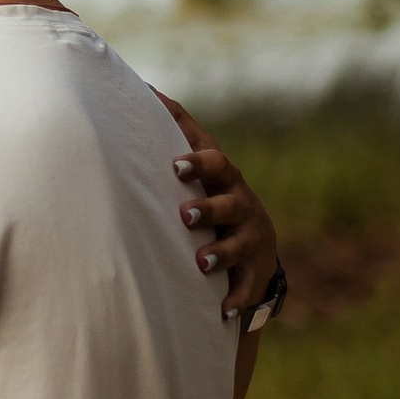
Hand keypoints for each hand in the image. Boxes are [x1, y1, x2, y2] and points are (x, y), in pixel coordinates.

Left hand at [159, 97, 281, 320]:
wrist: (255, 246)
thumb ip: (177, 129)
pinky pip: (247, 288)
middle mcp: (242, 207)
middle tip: (185, 216)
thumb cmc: (211, 193)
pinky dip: (235, 299)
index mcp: (223, 179)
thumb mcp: (199, 165)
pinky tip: (222, 312)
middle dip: (209, 208)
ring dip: (220, 254)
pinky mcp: (253, 274)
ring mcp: (250, 241)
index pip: (215, 163)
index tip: (175, 164)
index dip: (198, 162)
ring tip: (201, 263)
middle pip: (230, 204)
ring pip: (239, 246)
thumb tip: (144, 86)